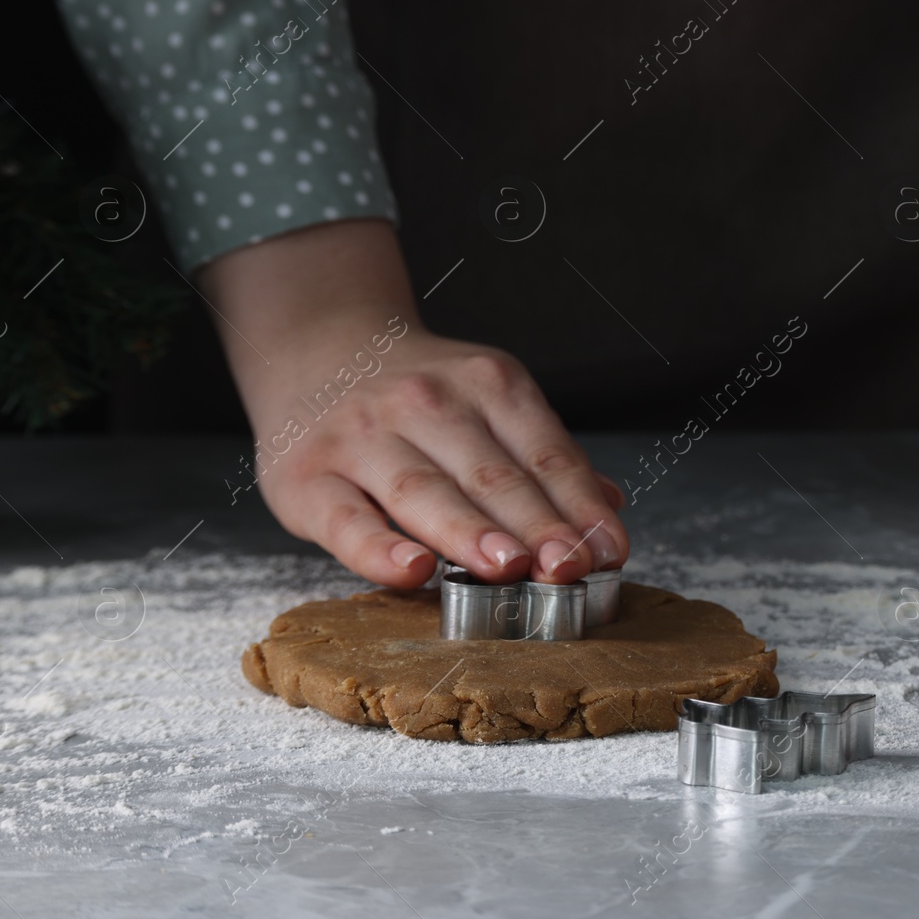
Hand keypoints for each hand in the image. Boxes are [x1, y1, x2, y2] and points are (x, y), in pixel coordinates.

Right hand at [199, 219, 627, 587]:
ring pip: (424, 492)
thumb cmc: (418, 397)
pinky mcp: (308, 477)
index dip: (578, 504)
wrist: (317, 348)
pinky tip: (414, 571)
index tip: (609, 551)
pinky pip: (347, 520)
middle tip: (568, 568)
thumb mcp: (488, 400)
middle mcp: (424, 402)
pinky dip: (379, 549)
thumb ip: (543, 456)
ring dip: (470, 532)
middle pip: (491, 475)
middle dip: (535, 525)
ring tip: (509, 567)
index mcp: (485, 384)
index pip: (543, 451)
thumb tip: (609, 506)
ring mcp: (363, 437)